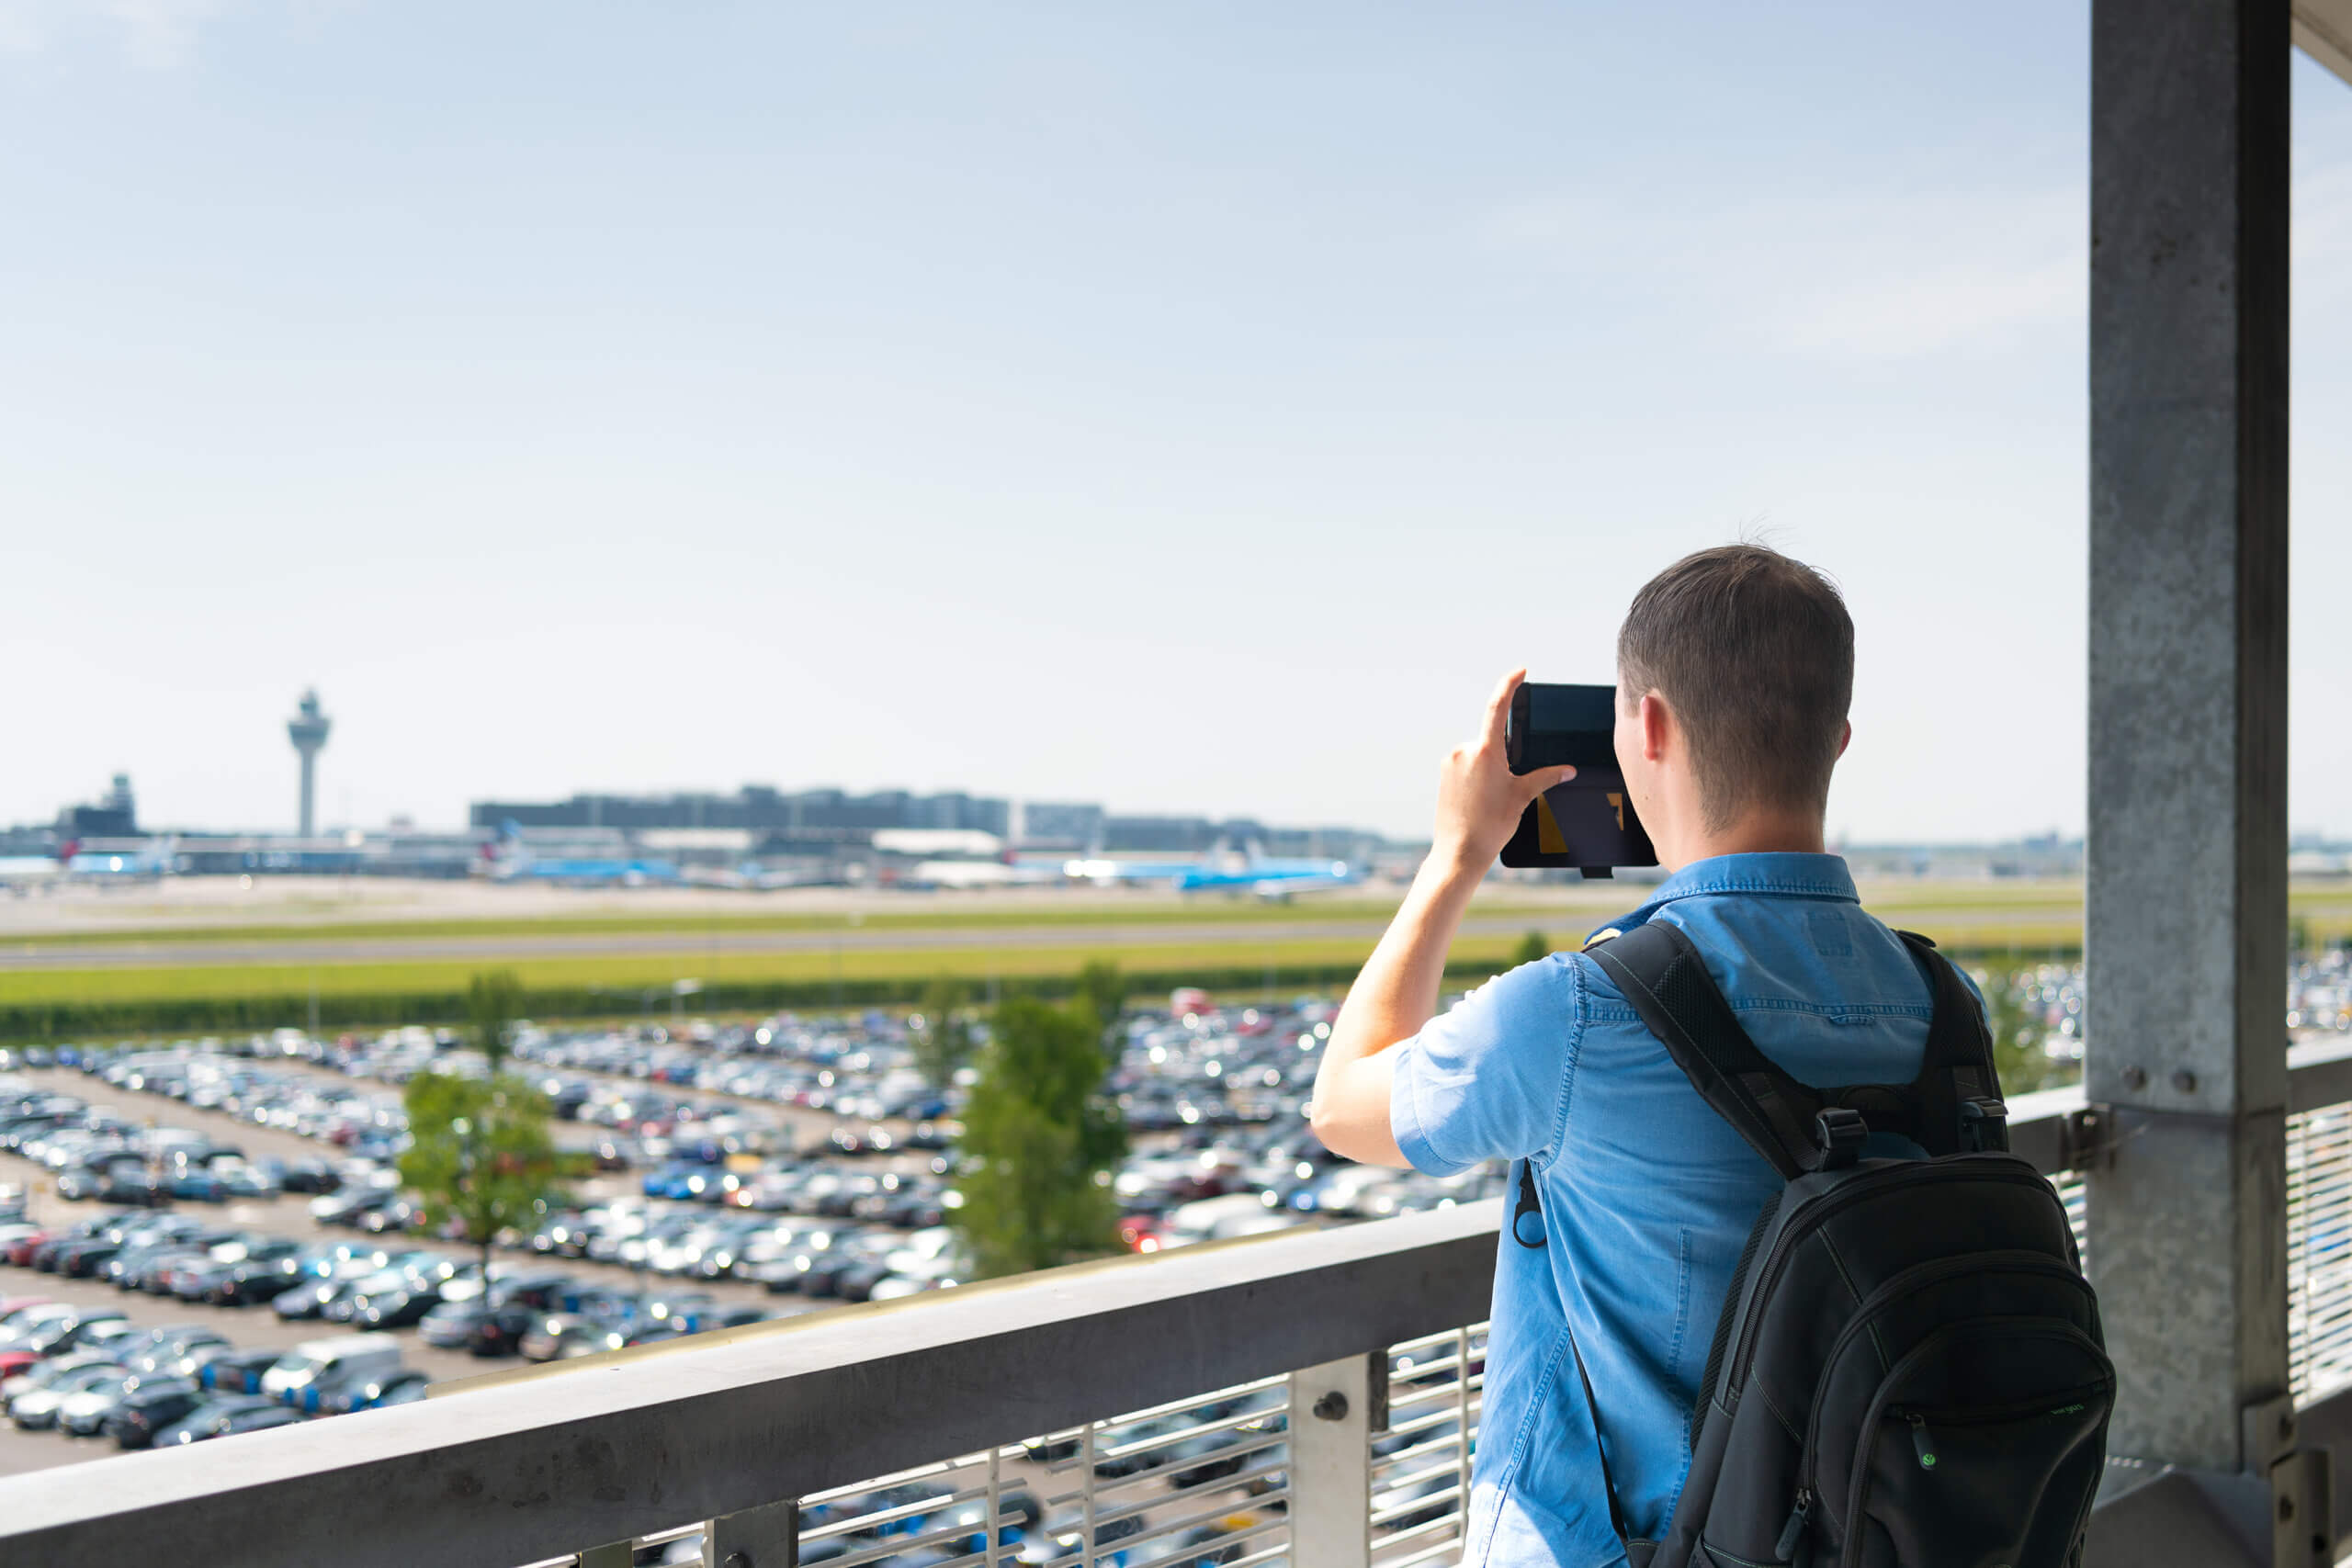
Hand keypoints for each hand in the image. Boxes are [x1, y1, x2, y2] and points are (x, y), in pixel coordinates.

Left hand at [1431, 669, 1576, 871]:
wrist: (1459, 851)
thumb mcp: (1522, 797)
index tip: (1520, 672)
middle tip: (1505, 788)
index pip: (1498, 707)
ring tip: (1491, 799)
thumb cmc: (1491, 826)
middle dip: (1505, 756)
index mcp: (1486, 752)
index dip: (1510, 685)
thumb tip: (1568, 770)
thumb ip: (1546, 777)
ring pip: (1480, 753)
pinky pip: (1467, 763)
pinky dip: (1478, 773)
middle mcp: (1465, 750)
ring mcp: (1451, 760)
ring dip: (1491, 766)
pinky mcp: (1444, 771)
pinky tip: (1479, 799)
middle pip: (1493, 739)